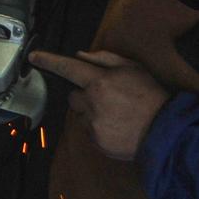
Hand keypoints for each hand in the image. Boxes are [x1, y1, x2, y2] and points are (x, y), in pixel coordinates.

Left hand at [30, 49, 172, 161]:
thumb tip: (81, 55)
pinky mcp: (96, 142)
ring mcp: (92, 125)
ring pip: (81, 115)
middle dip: (85, 95)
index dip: (49, 61)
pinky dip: (98, 128)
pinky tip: (117, 126)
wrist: (165, 131)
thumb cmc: (150, 95)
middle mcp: (91, 103)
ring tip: (117, 114)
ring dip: (92, 113)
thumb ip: (105, 59)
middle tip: (107, 97)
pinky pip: (89, 131)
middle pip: (74, 96)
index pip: (68, 68)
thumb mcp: (133, 68)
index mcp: (99, 82)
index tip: (34, 57)